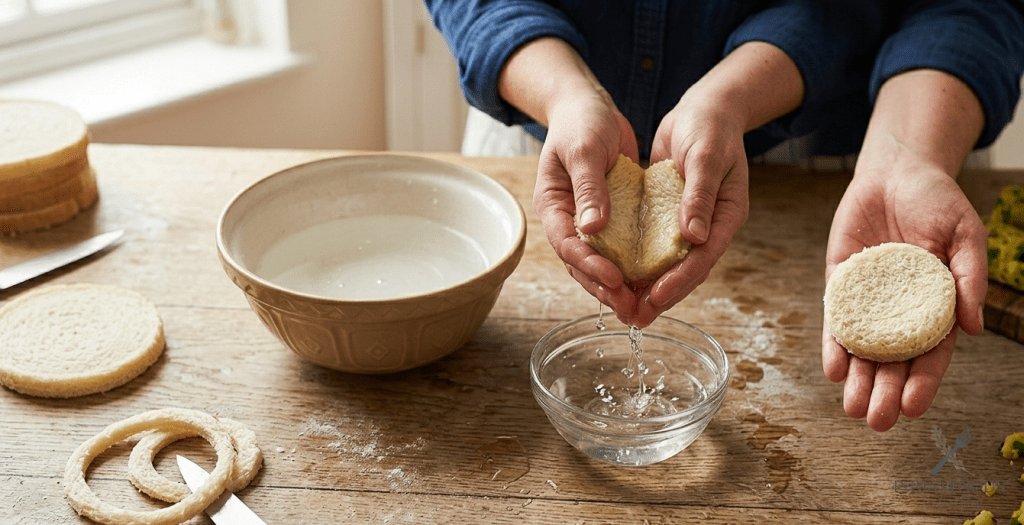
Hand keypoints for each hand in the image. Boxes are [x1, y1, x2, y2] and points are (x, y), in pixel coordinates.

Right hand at [531, 83, 641, 322]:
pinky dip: (633, 266)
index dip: (589, 264)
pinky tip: (652, 281)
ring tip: (641, 308)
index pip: (566, 243)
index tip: (615, 278)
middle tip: (630, 310)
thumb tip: (593, 226)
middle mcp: (568, 219)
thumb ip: (589, 186)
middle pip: (581, 264)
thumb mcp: (584, 149)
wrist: (589, 107)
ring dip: (618, 287)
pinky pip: (620, 249)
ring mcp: (588, 221)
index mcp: (553, 204)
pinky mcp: (610, 218)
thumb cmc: (581, 122)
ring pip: (600, 263)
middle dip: (604, 288)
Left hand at [632, 95, 749, 326]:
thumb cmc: (710, 128)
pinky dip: (639, 262)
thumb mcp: (706, 157)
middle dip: (661, 297)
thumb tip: (693, 235)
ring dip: (646, 287)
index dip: (679, 281)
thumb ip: (699, 194)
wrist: (704, 110)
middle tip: (635, 319)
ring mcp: (689, 223)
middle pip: (685, 271)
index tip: (655, 298)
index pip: (702, 258)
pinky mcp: (669, 216)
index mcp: (726, 216)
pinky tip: (618, 276)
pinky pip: (654, 246)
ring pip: (667, 264)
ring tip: (624, 310)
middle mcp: (708, 226)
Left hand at [822, 161, 986, 430]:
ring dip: (858, 380)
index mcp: (937, 306)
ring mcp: (870, 300)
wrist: (896, 170)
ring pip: (863, 349)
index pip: (932, 353)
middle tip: (876, 421)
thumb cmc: (938, 201)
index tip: (913, 407)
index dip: (924, 381)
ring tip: (852, 407)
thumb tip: (974, 328)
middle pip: (894, 360)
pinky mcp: (840, 284)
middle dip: (885, 392)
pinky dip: (834, 345)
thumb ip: (969, 278)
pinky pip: (836, 320)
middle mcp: (902, 310)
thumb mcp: (965, 234)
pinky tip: (833, 368)